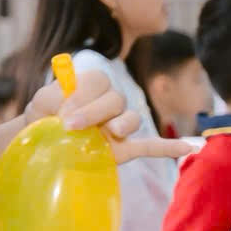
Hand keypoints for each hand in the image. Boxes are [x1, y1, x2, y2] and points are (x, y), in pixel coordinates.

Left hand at [22, 68, 195, 163]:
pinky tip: (191, 148)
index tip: (61, 112)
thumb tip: (71, 114)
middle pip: (116, 99)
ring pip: (132, 119)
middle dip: (93, 111)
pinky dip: (171, 147)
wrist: (39, 141)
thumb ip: (55, 99)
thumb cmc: (41, 118)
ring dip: (122, 124)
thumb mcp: (40, 103)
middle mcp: (110, 103)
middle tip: (70, 127)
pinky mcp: (124, 148)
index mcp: (91, 85)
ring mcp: (119, 126)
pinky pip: (151, 146)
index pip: (99, 81)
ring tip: (110, 133)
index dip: (83, 95)